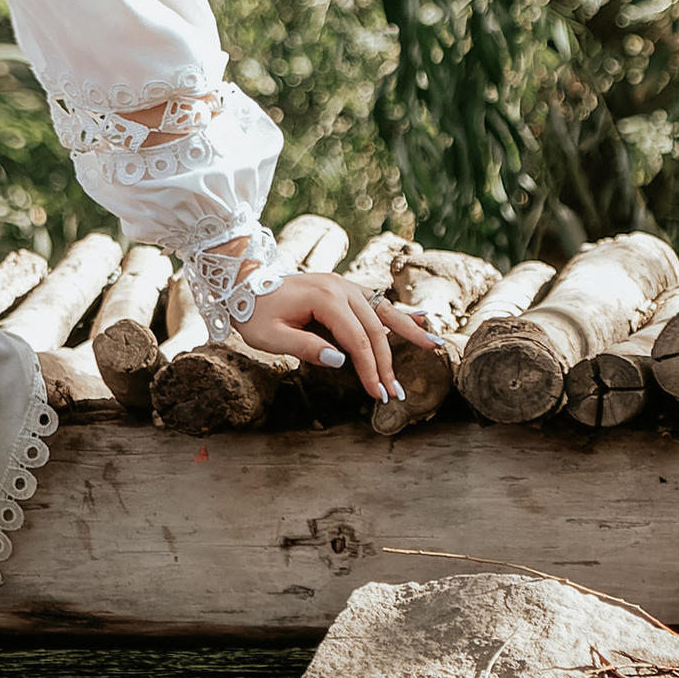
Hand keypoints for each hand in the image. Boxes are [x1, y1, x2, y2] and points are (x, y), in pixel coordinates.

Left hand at [253, 271, 445, 403]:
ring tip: (434, 345)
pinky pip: (375, 303)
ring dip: (407, 331)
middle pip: (375, 329)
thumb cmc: (254, 312)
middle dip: (388, 362)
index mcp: (325, 299)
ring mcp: (344, 286)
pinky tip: (420, 319)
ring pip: (383, 311)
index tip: (378, 394)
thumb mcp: (270, 337)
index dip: (370, 369)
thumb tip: (341, 361)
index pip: (358, 341)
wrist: (243, 283)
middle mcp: (341, 288)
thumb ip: (305, 348)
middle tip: (397, 391)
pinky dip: (397, 314)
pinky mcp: (343, 289)